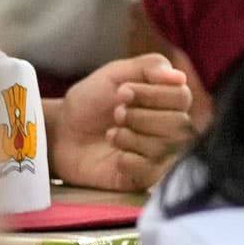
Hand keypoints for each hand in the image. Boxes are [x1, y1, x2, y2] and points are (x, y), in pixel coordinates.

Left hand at [50, 53, 193, 191]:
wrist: (61, 133)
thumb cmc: (90, 102)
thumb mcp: (115, 74)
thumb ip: (149, 67)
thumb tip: (179, 77)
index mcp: (169, 101)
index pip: (182, 97)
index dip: (152, 94)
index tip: (122, 91)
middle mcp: (172, 129)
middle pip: (178, 124)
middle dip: (140, 116)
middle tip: (115, 114)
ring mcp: (161, 155)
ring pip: (164, 147)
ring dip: (130, 136)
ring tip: (110, 134)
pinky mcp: (145, 177)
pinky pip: (150, 170)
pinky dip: (128, 159)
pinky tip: (115, 155)